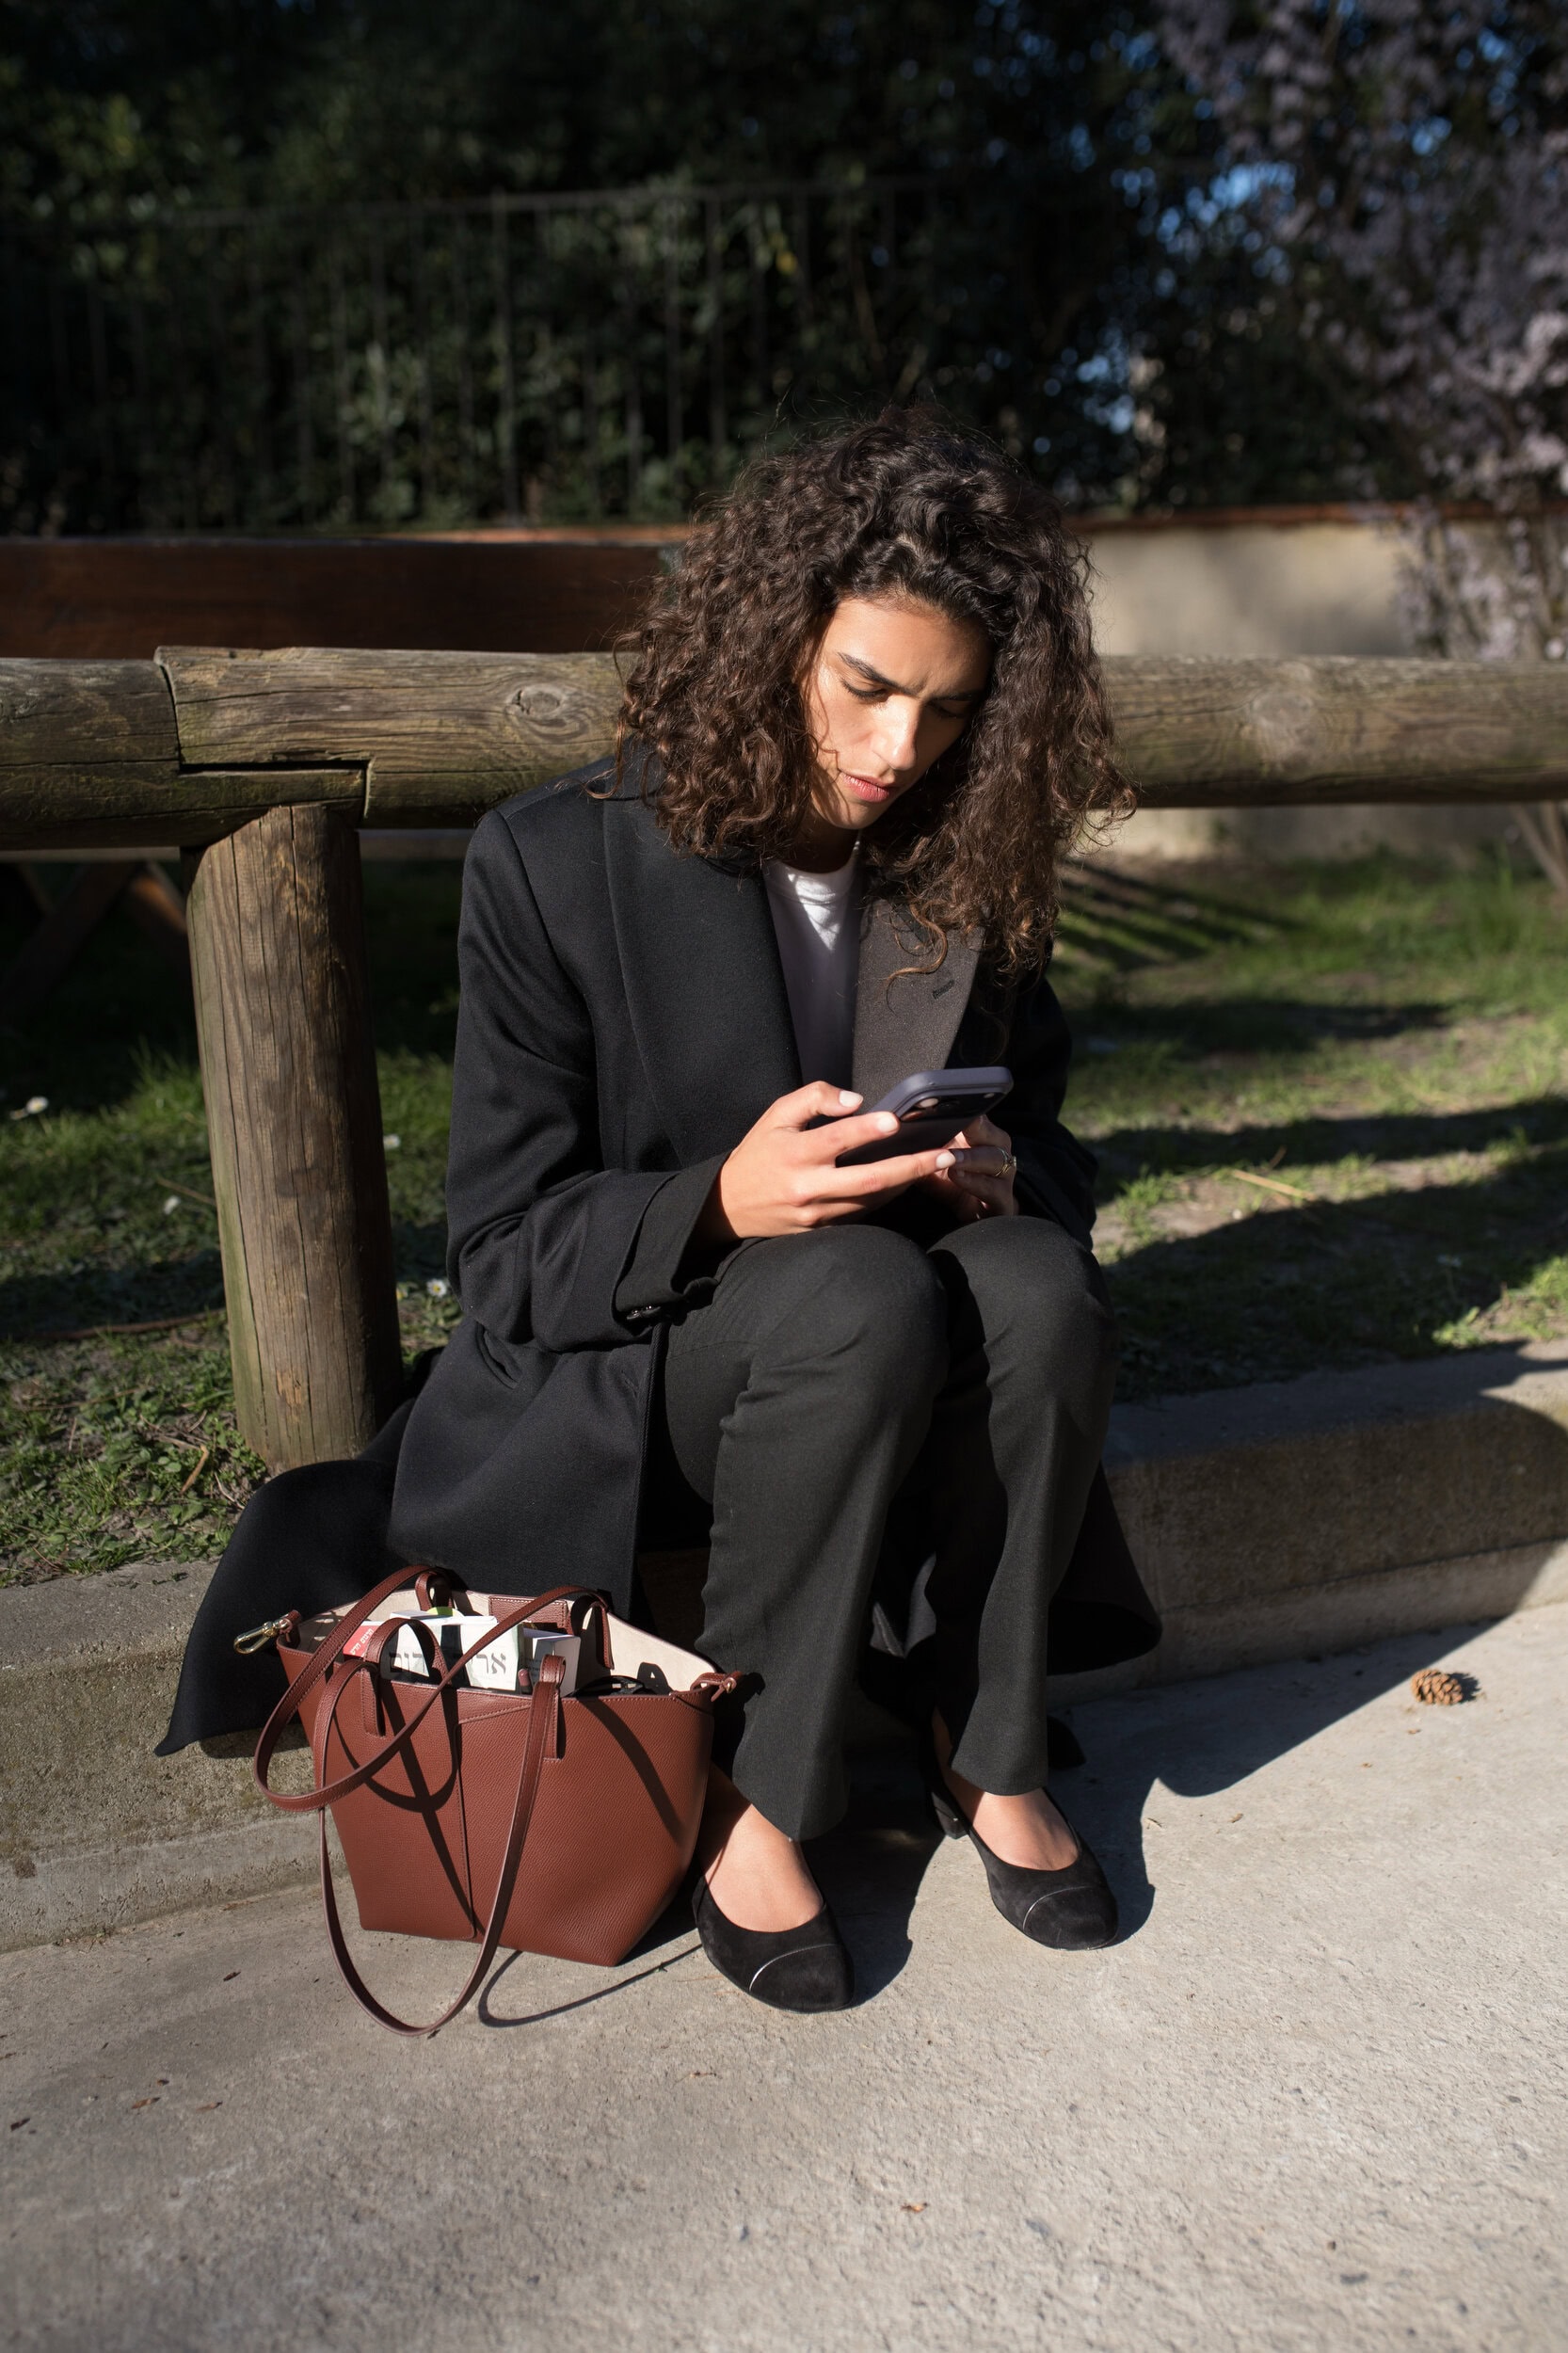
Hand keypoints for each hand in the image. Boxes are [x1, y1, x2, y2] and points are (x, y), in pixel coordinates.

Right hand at [699, 1082, 960, 1244]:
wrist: (728, 1206)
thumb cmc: (757, 1153)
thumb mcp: (775, 1115)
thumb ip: (814, 1099)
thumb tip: (856, 1101)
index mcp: (795, 1154)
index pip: (836, 1139)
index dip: (867, 1129)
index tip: (895, 1120)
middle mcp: (808, 1187)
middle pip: (869, 1180)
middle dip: (911, 1167)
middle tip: (944, 1154)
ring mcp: (817, 1213)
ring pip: (871, 1200)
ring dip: (906, 1183)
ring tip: (937, 1166)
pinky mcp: (822, 1229)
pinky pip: (862, 1213)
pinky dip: (887, 1197)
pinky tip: (907, 1182)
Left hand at [919, 1111, 1018, 1221]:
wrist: (972, 1218)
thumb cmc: (950, 1183)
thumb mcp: (933, 1161)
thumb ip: (923, 1145)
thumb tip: (893, 1127)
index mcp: (984, 1138)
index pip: (980, 1117)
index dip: (970, 1110)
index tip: (955, 1101)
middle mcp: (998, 1153)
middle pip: (996, 1135)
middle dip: (977, 1129)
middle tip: (959, 1124)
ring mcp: (1003, 1178)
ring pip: (996, 1161)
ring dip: (972, 1158)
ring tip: (952, 1158)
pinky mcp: (1002, 1203)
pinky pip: (994, 1190)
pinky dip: (976, 1183)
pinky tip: (958, 1177)